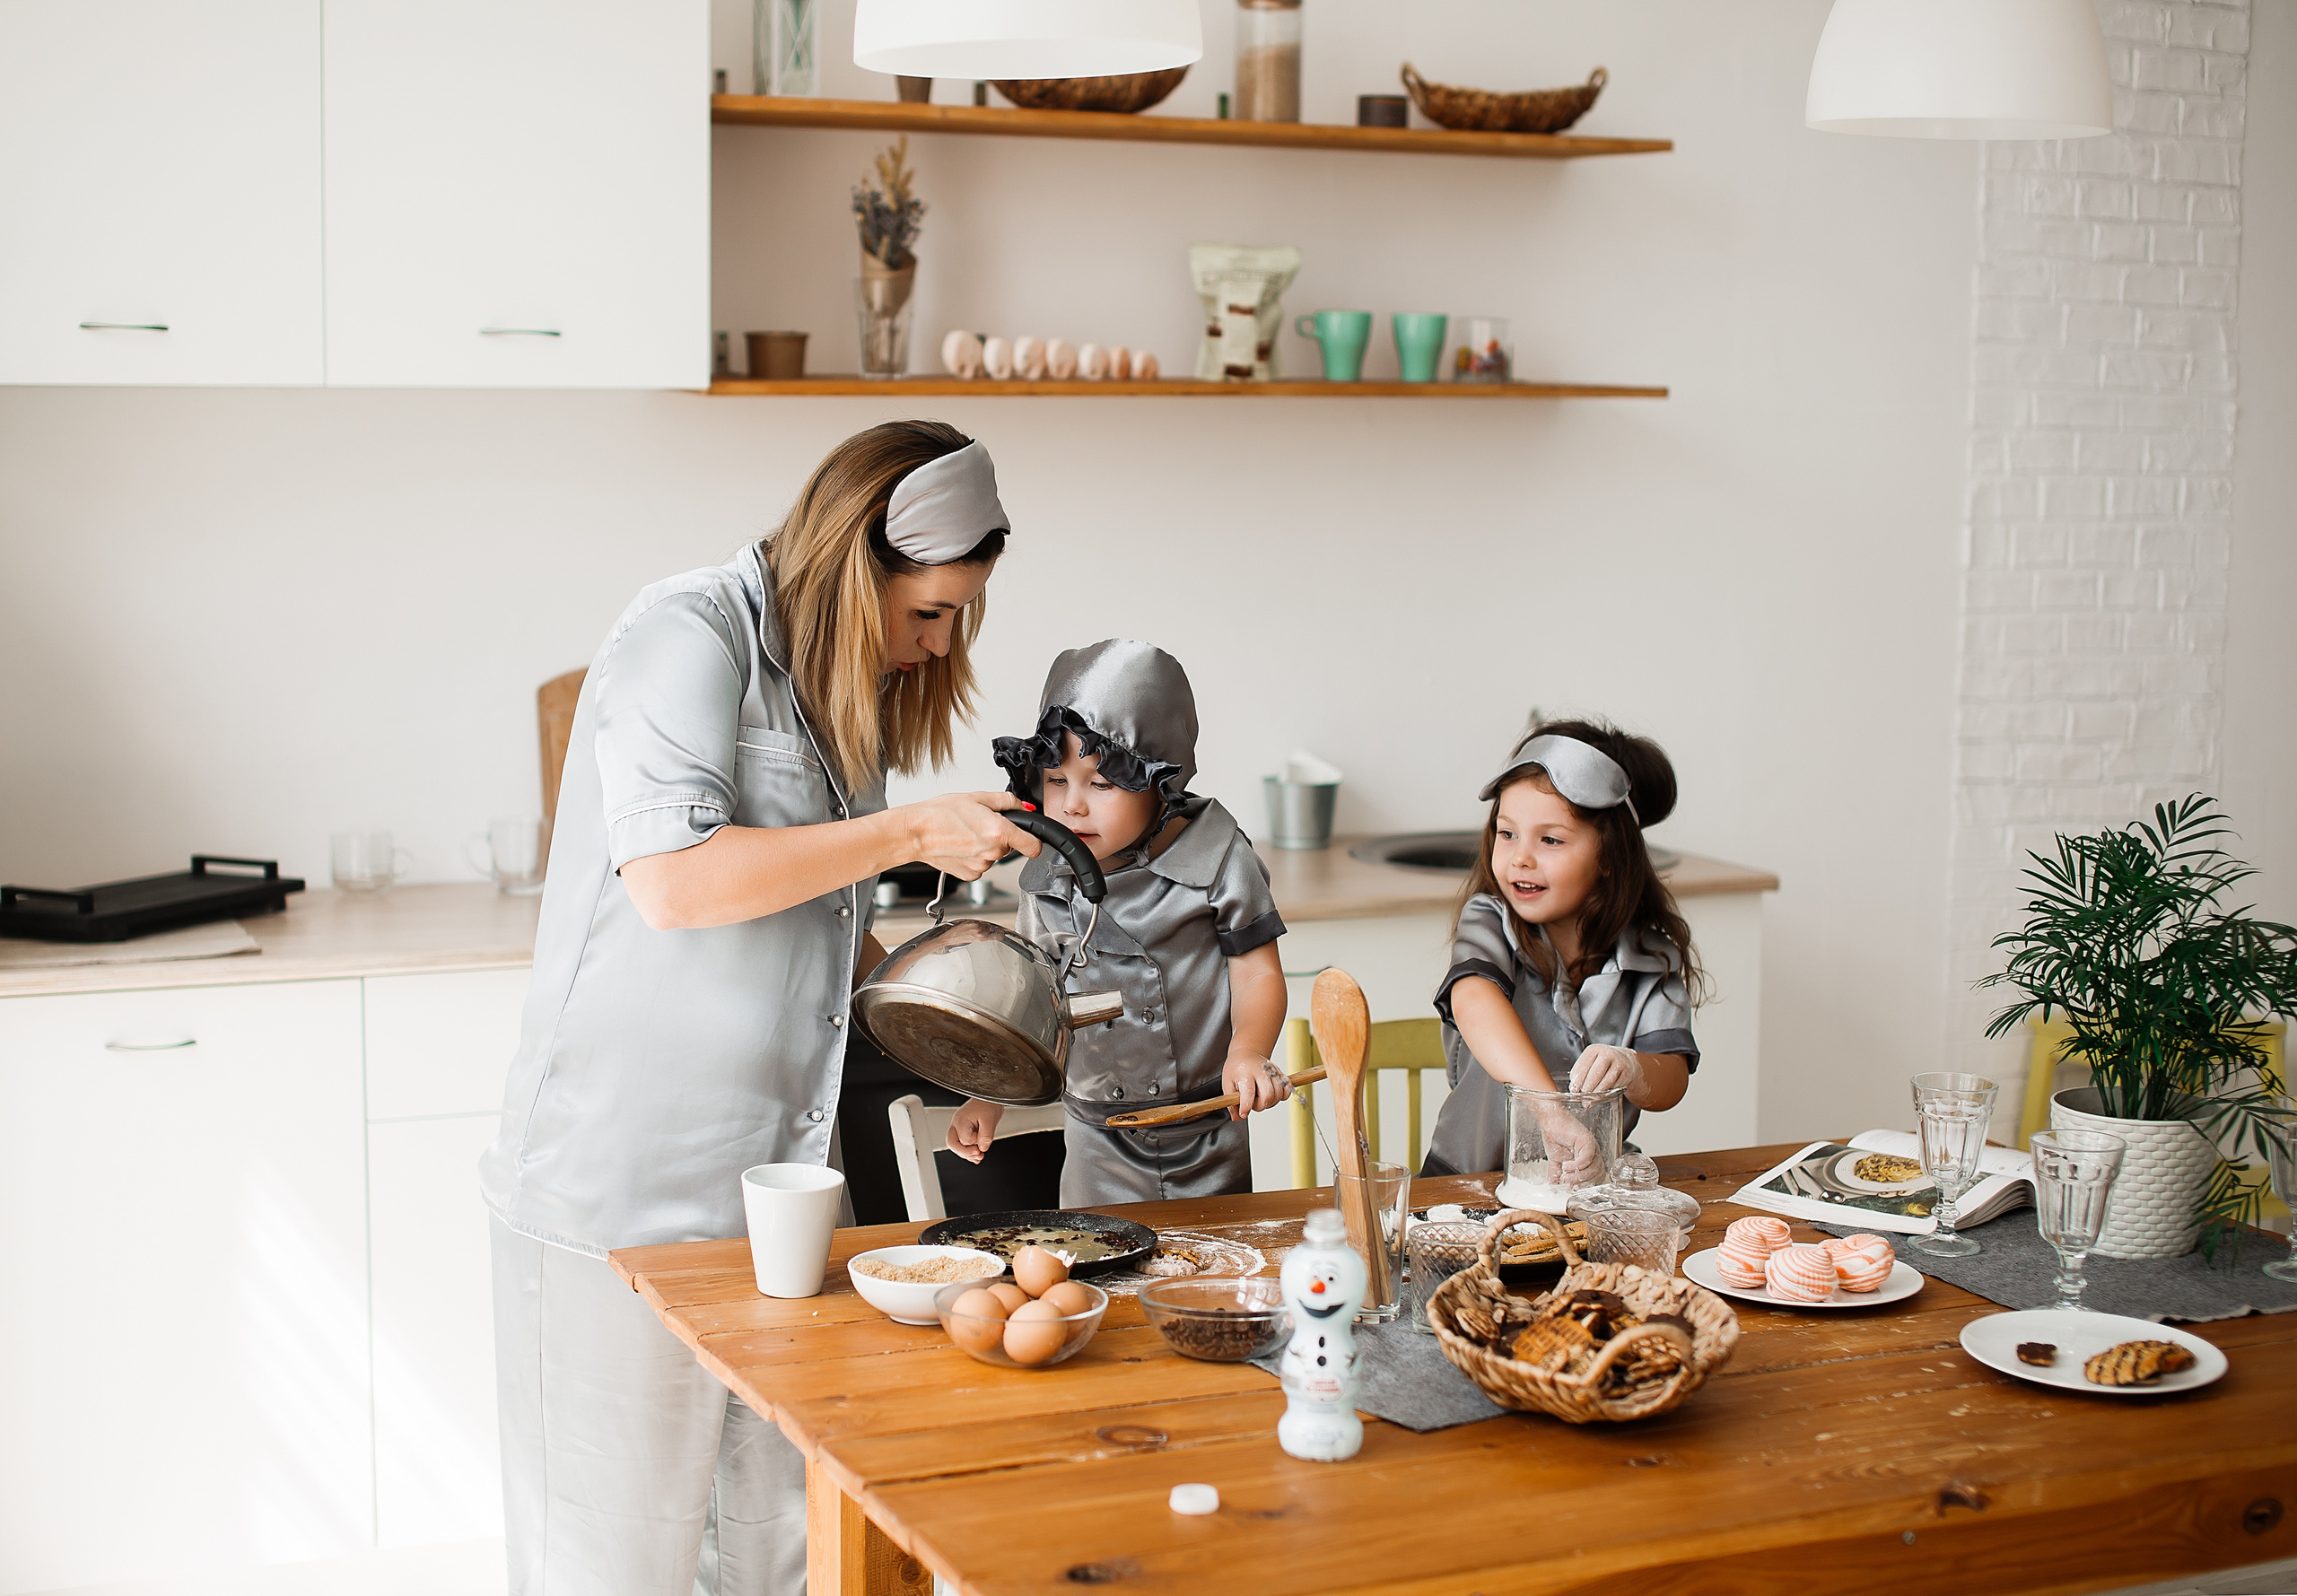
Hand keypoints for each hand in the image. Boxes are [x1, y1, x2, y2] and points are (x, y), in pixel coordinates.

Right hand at [900, 792, 1038, 879]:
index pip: (1034, 846)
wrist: (916, 832)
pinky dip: (973, 857)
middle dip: (1000, 836)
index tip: (1031, 838)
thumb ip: (1007, 802)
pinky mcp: (970, 875)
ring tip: (965, 834)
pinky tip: (960, 846)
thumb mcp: (978, 797)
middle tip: (980, 824)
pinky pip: (980, 866)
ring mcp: (981, 867)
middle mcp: (993, 853)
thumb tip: (1024, 807)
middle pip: (1010, 847)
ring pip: (994, 856)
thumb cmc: (940, 813)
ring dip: (985, 846)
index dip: (1034, 841)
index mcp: (999, 832)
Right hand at [946, 1099, 1003, 1162]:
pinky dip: (969, 1150)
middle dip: (965, 1153)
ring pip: (957, 1145)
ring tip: (979, 1156)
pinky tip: (976, 1155)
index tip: (983, 1142)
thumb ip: (986, 1136)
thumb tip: (983, 1149)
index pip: (964, 1140)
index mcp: (961, 1120)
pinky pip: (962, 1142)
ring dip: (968, 1153)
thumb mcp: (990, 1120)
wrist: (989, 1096)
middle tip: (978, 1155)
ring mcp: (959, 1126)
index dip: (975, 1144)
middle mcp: (957, 1124)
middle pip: (952, 1144)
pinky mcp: (964, 1129)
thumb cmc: (988, 1104)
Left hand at [1220, 1052, 1291, 1119]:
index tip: (1243, 1113)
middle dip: (1260, 1106)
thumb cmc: (1236, 1068)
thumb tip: (1237, 1117)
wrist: (1246, 1053)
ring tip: (1260, 1098)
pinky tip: (1271, 1095)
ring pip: (1279, 1095)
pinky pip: (1287, 1090)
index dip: (1246, 1107)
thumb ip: (1231, 1102)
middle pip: (1268, 1095)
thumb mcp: (1227, 1083)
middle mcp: (1261, 1071)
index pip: (1249, 1093)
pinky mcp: (1281, 1074)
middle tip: (1252, 1103)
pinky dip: (1281, 1097)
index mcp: (1245, 1073)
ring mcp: (1273, 1072)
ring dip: (1270, 1103)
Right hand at [1539, 1111, 1603, 1182]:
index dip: (1585, 1185)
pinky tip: (1566, 1166)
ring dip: (1578, 1175)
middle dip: (1582, 1182)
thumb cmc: (1555, 1136)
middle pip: (1596, 1174)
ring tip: (1565, 1175)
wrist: (1550, 1121)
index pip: (1596, 1177)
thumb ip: (1556, 1173)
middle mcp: (1593, 1153)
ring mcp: (1592, 1147)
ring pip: (1593, 1168)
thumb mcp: (1556, 1160)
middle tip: (1568, 1183)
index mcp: (1589, 1158)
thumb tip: (1553, 1185)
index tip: (1572, 1187)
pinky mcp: (1587, 1140)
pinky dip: (1576, 1166)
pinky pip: (1586, 1158)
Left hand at [1569, 1044, 1645, 1098]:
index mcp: (1594, 1050)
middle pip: (1596, 1073)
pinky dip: (1606, 1094)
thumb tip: (1574, 1089)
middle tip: (1582, 1095)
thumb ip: (1579, 1073)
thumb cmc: (1601, 1063)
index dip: (1578, 1079)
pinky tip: (1601, 1097)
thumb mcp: (1590, 1062)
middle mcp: (1607, 1054)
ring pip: (1606, 1082)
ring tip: (1589, 1101)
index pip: (1584, 1064)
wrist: (1625, 1060)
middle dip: (1587, 1087)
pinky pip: (1615, 1087)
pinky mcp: (1627, 1074)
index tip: (1574, 1089)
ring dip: (1597, 1093)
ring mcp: (1619, 1063)